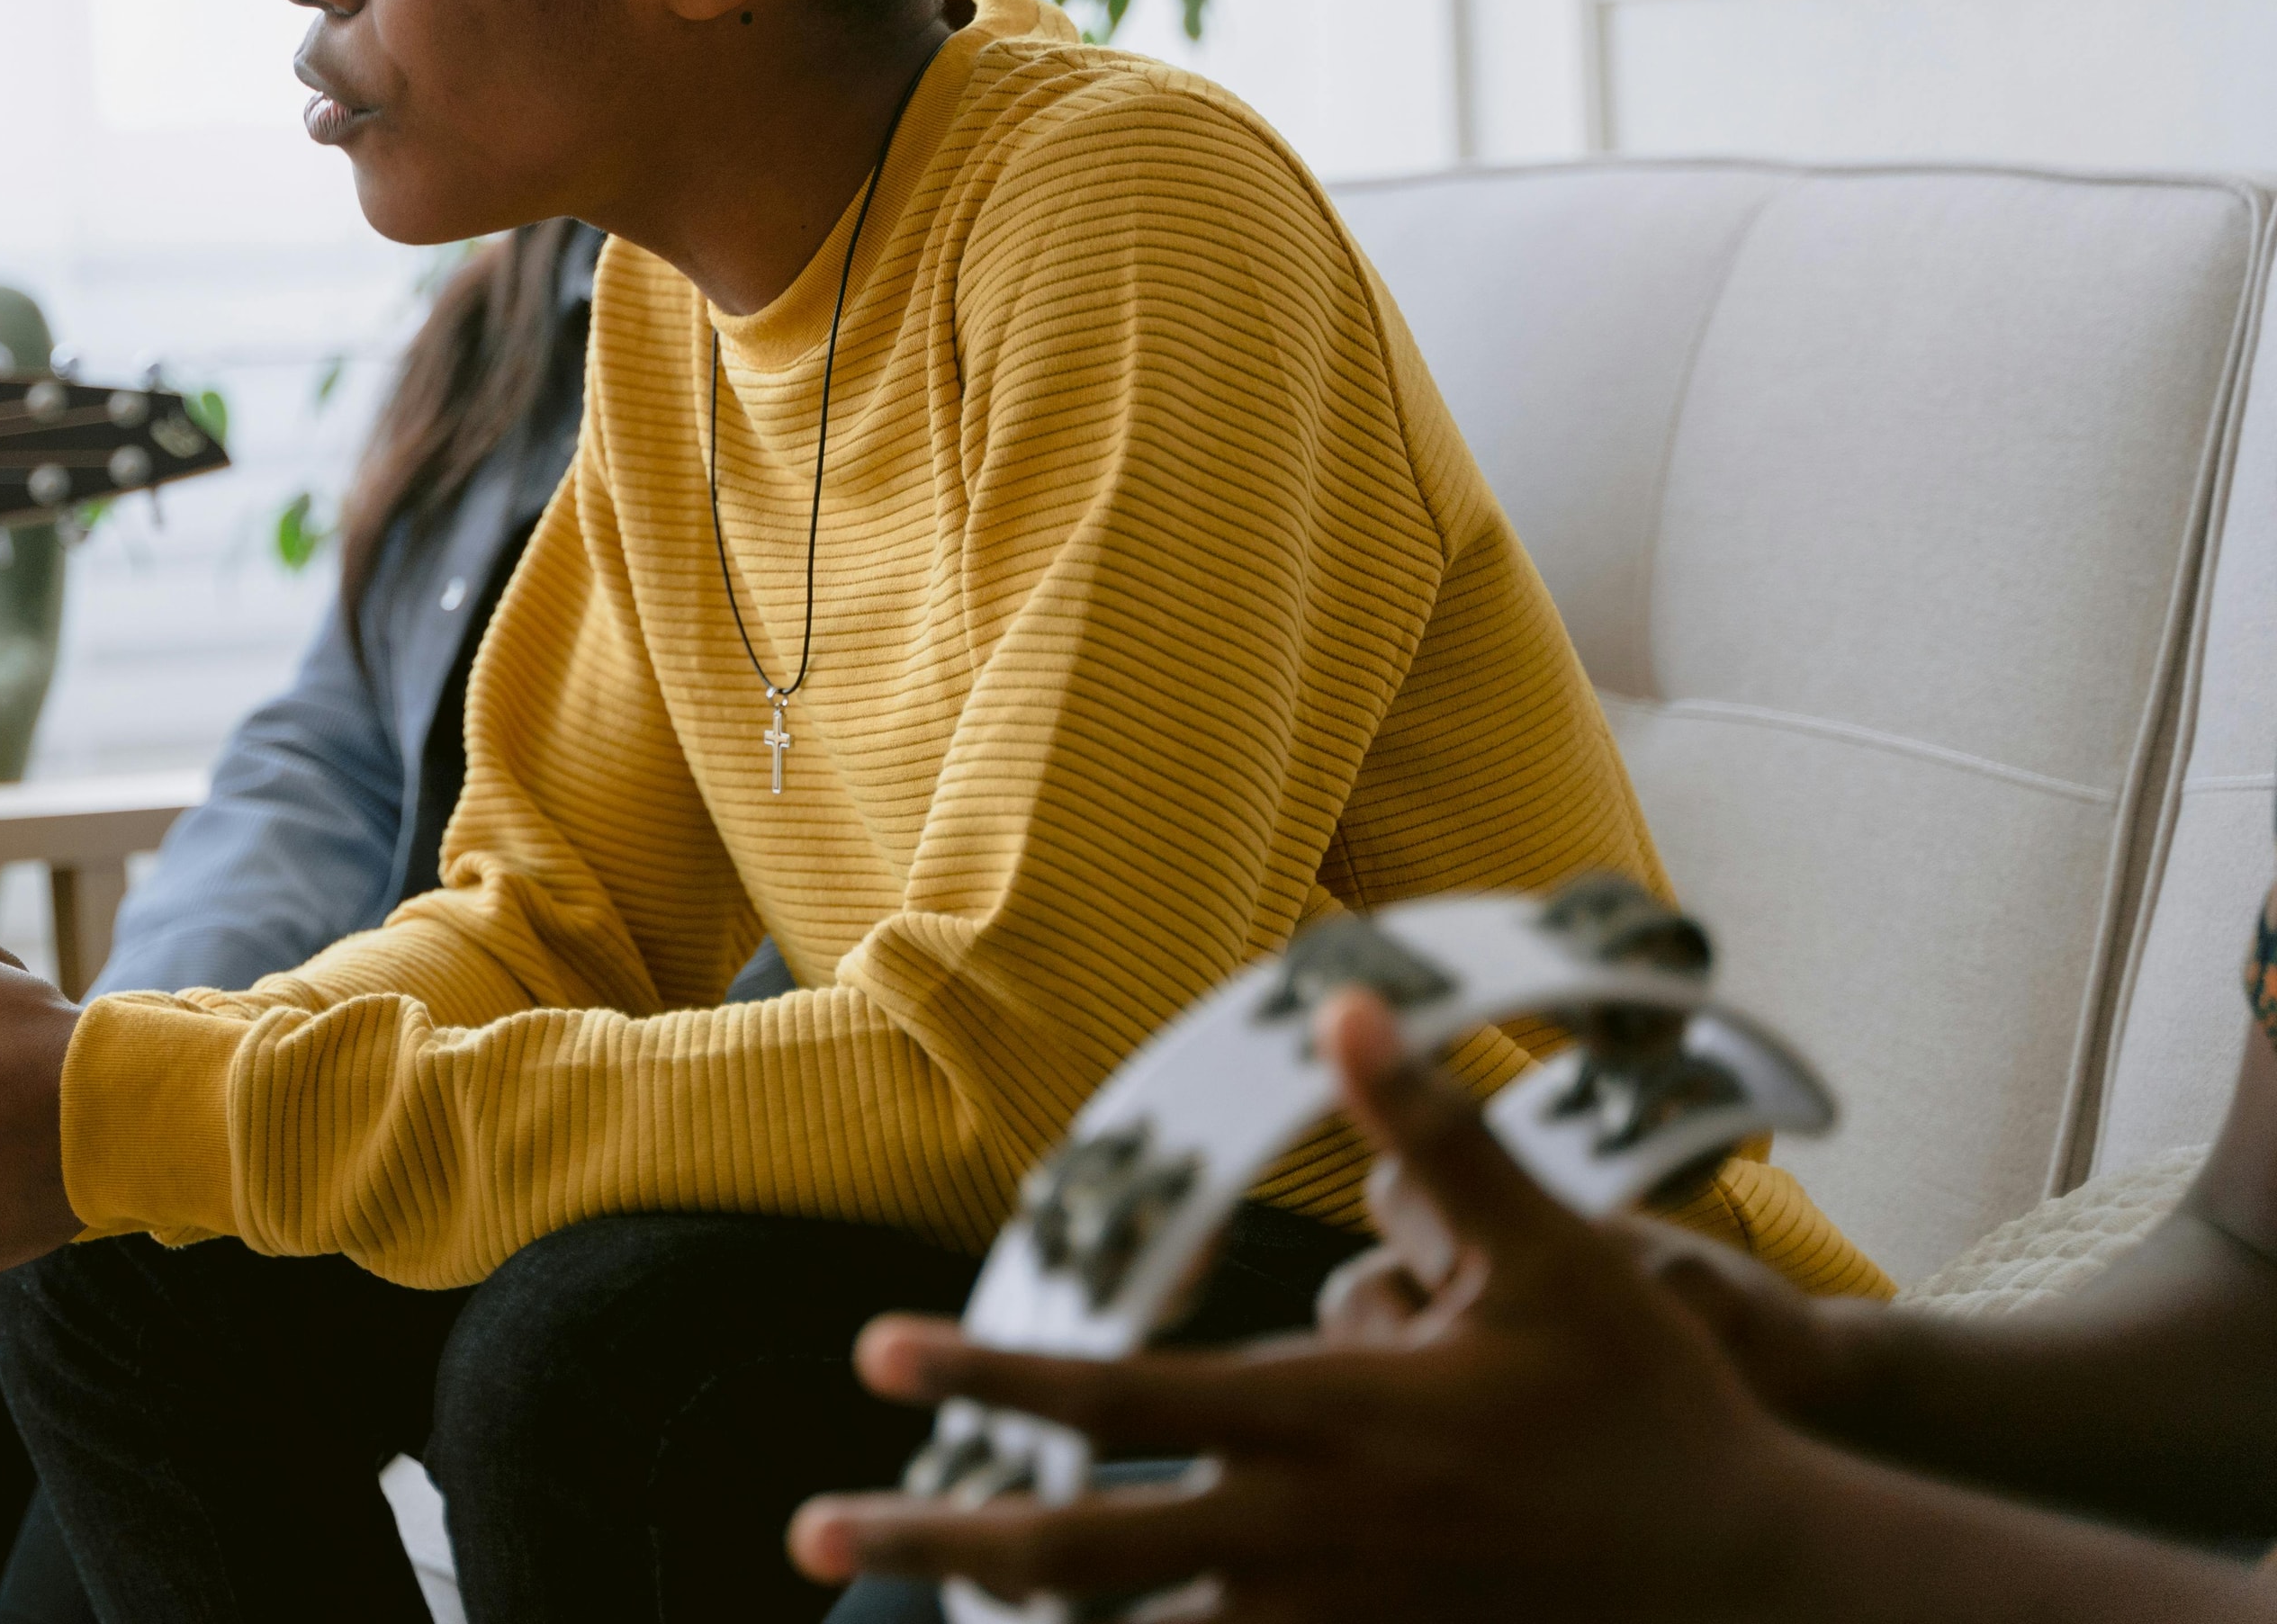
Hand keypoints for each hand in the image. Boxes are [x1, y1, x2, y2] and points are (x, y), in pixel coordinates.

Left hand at [787, 989, 1817, 1618]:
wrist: (1761, 1588)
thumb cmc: (1653, 1410)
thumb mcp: (1556, 1256)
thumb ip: (1442, 1136)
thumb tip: (1348, 1011)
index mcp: (1334, 1420)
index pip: (1121, 1397)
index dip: (993, 1378)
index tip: (879, 1357)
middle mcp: (1307, 1539)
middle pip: (1081, 1553)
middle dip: (940, 1540)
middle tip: (813, 1528)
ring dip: (1016, 1617)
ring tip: (912, 1599)